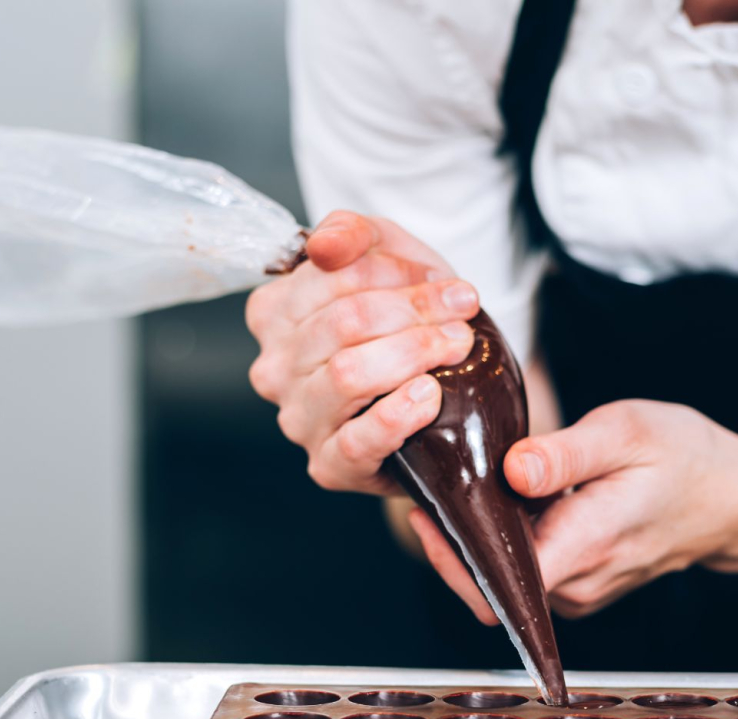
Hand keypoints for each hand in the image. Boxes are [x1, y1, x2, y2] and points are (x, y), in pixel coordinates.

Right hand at [245, 210, 479, 494]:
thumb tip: (323, 245)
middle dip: (415, 310)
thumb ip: (353, 232)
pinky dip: (398, 415)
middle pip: (343, 323)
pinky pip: (358, 440)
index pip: (328, 276)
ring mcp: (299, 420)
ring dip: (414, 352)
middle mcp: (274, 368)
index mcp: (274, 313)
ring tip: (456, 346)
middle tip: (463, 310)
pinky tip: (430, 396)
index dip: (397, 272)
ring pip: (348, 375)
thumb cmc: (404, 324)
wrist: (439, 396)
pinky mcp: (329, 465)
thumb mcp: (386, 259)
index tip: (446, 282)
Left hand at [415, 399, 737, 621]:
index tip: (425, 509)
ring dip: (476, 539)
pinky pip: (525, 570)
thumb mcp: (628, 432)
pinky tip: (498, 498)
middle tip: (429, 485)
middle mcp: (578, 584)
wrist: (732, 497)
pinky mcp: (577, 584)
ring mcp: (578, 591)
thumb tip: (512, 469)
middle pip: (489, 583)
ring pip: (504, 577)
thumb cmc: (685, 458)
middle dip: (451, 540)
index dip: (451, 552)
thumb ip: (567, 455)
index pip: (497, 581)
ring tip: (459, 484)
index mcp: (585, 546)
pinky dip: (505, 541)